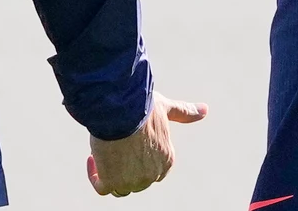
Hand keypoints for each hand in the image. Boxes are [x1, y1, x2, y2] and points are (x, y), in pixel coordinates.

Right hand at [86, 94, 206, 197]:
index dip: (138, 159)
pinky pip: (102, 188)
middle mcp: (151, 176)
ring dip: (109, 172)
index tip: (127, 142)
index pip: (153, 170)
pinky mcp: (112, 182)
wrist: (121, 111)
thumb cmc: (143, 107)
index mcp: (166, 160)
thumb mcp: (165, 108)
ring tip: (100, 150)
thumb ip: (184, 113)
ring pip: (119, 186)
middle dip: (123, 165)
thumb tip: (205, 110)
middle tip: (112, 144)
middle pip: (135, 179)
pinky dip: (95, 177)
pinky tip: (92, 158)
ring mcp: (132, 182)